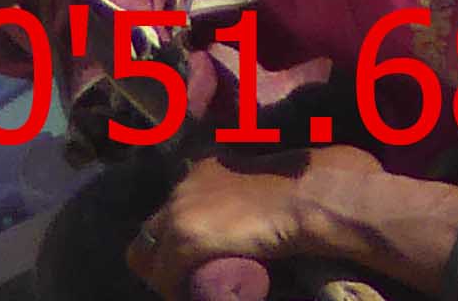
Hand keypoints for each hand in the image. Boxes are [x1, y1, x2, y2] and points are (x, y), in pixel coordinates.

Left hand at [131, 143, 384, 297]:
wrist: (309, 197)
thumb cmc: (301, 190)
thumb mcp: (260, 183)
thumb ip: (246, 191)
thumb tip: (254, 215)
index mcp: (203, 169)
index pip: (169, 211)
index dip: (174, 239)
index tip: (193, 260)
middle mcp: (184, 186)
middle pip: (149, 235)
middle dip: (161, 260)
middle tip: (188, 279)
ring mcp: (182, 211)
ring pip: (148, 258)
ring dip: (166, 278)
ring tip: (190, 291)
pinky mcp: (186, 238)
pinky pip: (165, 276)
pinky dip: (175, 290)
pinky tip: (193, 297)